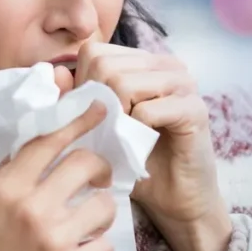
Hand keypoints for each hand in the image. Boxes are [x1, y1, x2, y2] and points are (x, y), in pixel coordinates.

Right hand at [0, 102, 115, 250]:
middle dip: (99, 169)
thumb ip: (6, 175)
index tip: (99, 109)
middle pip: (85, 164)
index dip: (78, 120)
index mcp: (5, 189)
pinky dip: (96, 250)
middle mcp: (30, 209)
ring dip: (100, 213)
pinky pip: (105, 246)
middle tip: (97, 179)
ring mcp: (53, 241)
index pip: (49, 141)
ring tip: (86, 225)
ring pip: (104, 206)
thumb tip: (38, 144)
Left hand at [75, 41, 231, 250]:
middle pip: (105, 66)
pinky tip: (141, 145)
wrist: (174, 199)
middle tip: (108, 133)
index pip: (95, 52)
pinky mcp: (194, 108)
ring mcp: (183, 83)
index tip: (92, 117)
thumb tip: (57, 73)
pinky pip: (146, 110)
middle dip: (96, 104)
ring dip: (114, 119)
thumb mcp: (96, 126)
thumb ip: (76, 98)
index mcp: (142, 61)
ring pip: (123, 83)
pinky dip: (134, 133)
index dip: (83, 86)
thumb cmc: (134, 160)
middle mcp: (166, 63)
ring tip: (122, 139)